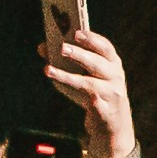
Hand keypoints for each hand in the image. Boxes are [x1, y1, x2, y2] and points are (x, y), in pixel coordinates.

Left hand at [41, 29, 135, 157]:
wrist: (112, 125)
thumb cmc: (94, 93)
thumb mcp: (84, 76)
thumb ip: (64, 60)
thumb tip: (41, 46)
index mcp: (112, 64)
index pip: (105, 47)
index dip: (91, 39)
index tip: (77, 32)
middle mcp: (115, 78)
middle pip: (97, 63)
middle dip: (79, 54)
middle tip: (61, 47)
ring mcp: (112, 96)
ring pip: (90, 85)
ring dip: (68, 77)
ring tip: (48, 70)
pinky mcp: (107, 113)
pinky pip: (97, 107)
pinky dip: (93, 103)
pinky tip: (89, 100)